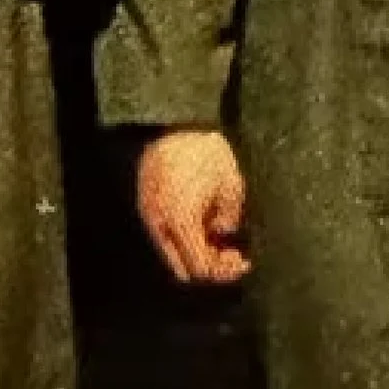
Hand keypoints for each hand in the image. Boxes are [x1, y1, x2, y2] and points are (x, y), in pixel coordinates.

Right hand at [136, 130, 250, 285]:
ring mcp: (149, 213)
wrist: (175, 117)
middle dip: (208, 266)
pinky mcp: (145, 201)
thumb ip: (229, 220)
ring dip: (193, 251)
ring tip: (214, 230)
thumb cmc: (207, 150)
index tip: (243, 260)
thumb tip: (224, 234)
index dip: (226, 271)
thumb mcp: (231, 186)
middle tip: (229, 252)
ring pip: (172, 253)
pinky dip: (181, 235)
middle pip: (184, 269)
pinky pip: (164, 233)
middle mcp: (160, 224)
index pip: (202, 269)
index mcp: (182, 222)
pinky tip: (198, 216)